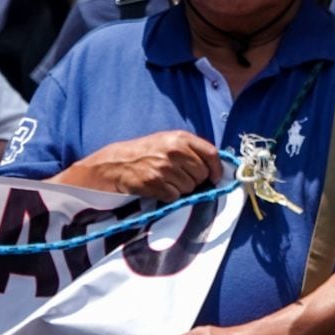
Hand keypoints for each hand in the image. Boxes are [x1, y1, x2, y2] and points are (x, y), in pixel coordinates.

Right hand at [65, 132, 222, 201]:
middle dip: (195, 180)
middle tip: (181, 177)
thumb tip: (215, 167)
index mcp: (181, 138)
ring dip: (181, 188)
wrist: (117, 162)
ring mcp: (164, 168)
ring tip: (167, 180)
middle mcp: (175, 151)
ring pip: (189, 187)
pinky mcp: (154, 183)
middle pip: (201, 174)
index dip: (217, 168)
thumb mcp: (169, 141)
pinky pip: (174, 196)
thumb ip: (191, 149)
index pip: (211, 154)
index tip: (215, 177)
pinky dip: (169, 195)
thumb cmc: (147, 151)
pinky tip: (159, 188)